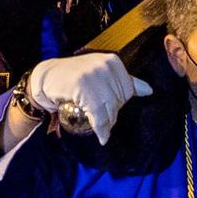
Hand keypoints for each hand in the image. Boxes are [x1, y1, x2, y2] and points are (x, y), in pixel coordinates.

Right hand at [25, 52, 150, 143]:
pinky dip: (101, 128)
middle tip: (101, 119)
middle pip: (118, 101)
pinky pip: (98, 113)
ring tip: (101, 129)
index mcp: (113, 62)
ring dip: (107, 124)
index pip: (127, 91)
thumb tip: (149, 91)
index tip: (108, 108)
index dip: (119, 104)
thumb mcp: (101, 73)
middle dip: (112, 114)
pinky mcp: (83, 86)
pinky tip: (102, 136)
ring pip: (109, 108)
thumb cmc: (74, 77)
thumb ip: (125, 81)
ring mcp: (94, 75)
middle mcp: (106, 65)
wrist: (47, 77)